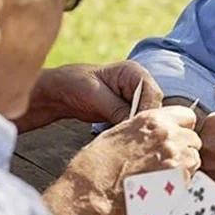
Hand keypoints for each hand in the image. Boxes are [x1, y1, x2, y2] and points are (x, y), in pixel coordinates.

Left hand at [23, 62, 162, 129]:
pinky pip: (137, 123)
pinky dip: (132, 132)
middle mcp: (140, 85)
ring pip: (147, 117)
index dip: (147, 111)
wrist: (61, 91)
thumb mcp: (95, 96)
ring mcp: (136, 99)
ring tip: (129, 142)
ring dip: (138, 129)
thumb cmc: (75, 84)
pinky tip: (125, 140)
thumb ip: (117, 109)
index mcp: (134, 72)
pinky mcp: (129, 112)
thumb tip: (133, 126)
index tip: (137, 127)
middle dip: (144, 122)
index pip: (152, 93)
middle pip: (153, 107)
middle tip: (135, 139)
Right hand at [46, 106, 201, 214]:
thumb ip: (147, 128)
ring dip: (184, 167)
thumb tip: (161, 129)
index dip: (182, 128)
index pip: (187, 115)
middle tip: (165, 162)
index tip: (175, 137)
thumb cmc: (98, 165)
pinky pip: (191, 178)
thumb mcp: (120, 132)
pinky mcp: (179, 179)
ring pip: (195, 159)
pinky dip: (181, 183)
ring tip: (162, 176)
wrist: (91, 192)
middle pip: (194, 139)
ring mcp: (175, 156)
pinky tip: (163, 187)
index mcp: (153, 119)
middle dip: (184, 149)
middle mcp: (167, 134)